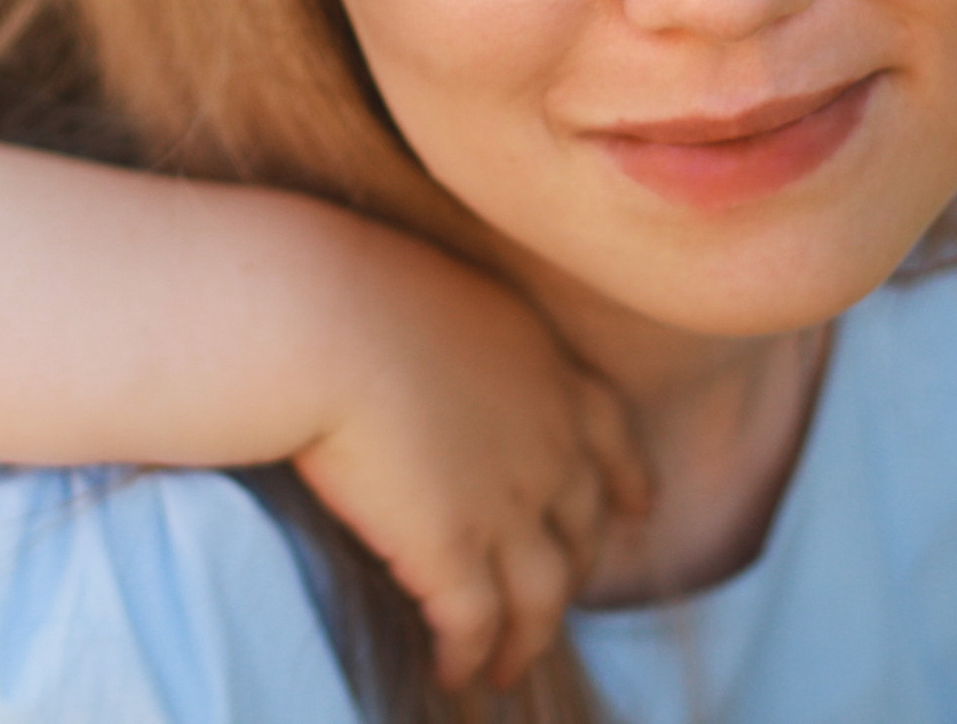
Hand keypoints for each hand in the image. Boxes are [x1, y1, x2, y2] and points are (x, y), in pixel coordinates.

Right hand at [291, 249, 649, 691]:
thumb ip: (452, 331)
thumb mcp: (431, 289)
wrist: (317, 315)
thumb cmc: (343, 283)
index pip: (610, 429)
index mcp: (542, 366)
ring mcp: (507, 500)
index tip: (640, 506)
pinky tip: (453, 673)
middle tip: (560, 595)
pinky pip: (476, 624)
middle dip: (579, 565)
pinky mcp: (452, 549)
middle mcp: (545, 438)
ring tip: (507, 666)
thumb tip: (418, 343)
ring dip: (530, 637)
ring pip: (544, 593)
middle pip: (583, 523)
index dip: (629, 475)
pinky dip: (472, 656)